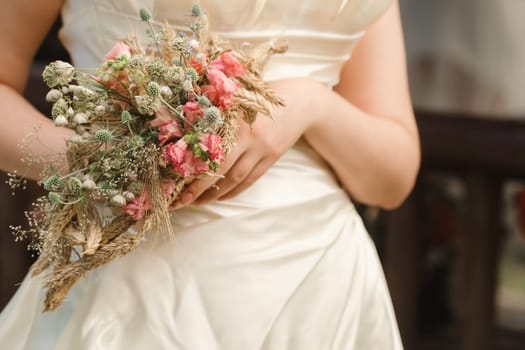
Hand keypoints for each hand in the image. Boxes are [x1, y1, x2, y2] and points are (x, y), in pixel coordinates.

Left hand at [173, 78, 321, 206]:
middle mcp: (247, 135)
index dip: (189, 167)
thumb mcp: (237, 97)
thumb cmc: (261, 96)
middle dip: (198, 188)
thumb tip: (182, 127)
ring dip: (215, 194)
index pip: (206, 148)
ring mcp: (262, 148)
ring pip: (235, 178)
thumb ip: (214, 109)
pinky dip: (234, 191)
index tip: (171, 181)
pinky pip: (251, 179)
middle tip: (179, 201)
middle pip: (220, 168)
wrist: (301, 101)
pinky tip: (221, 197)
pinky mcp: (272, 156)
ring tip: (197, 202)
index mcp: (233, 118)